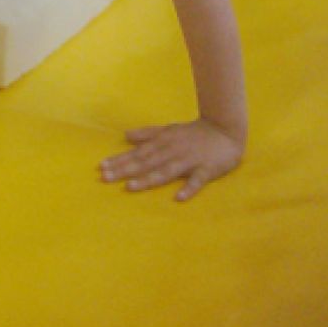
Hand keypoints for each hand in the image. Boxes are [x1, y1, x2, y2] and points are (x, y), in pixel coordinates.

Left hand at [100, 117, 244, 201]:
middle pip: (146, 162)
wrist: (225, 129)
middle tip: (106, 178)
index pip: (138, 153)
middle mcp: (172, 150)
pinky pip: (197, 180)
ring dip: (148, 179)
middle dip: (125, 170)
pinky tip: (179, 197)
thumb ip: (148, 134)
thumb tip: (126, 135)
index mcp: (163, 142)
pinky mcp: (207, 169)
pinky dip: (188, 188)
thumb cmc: (194, 133)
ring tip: (131, 187)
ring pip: (166, 171)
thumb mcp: (169, 130)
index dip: (120, 159)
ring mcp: (189, 160)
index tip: (102, 167)